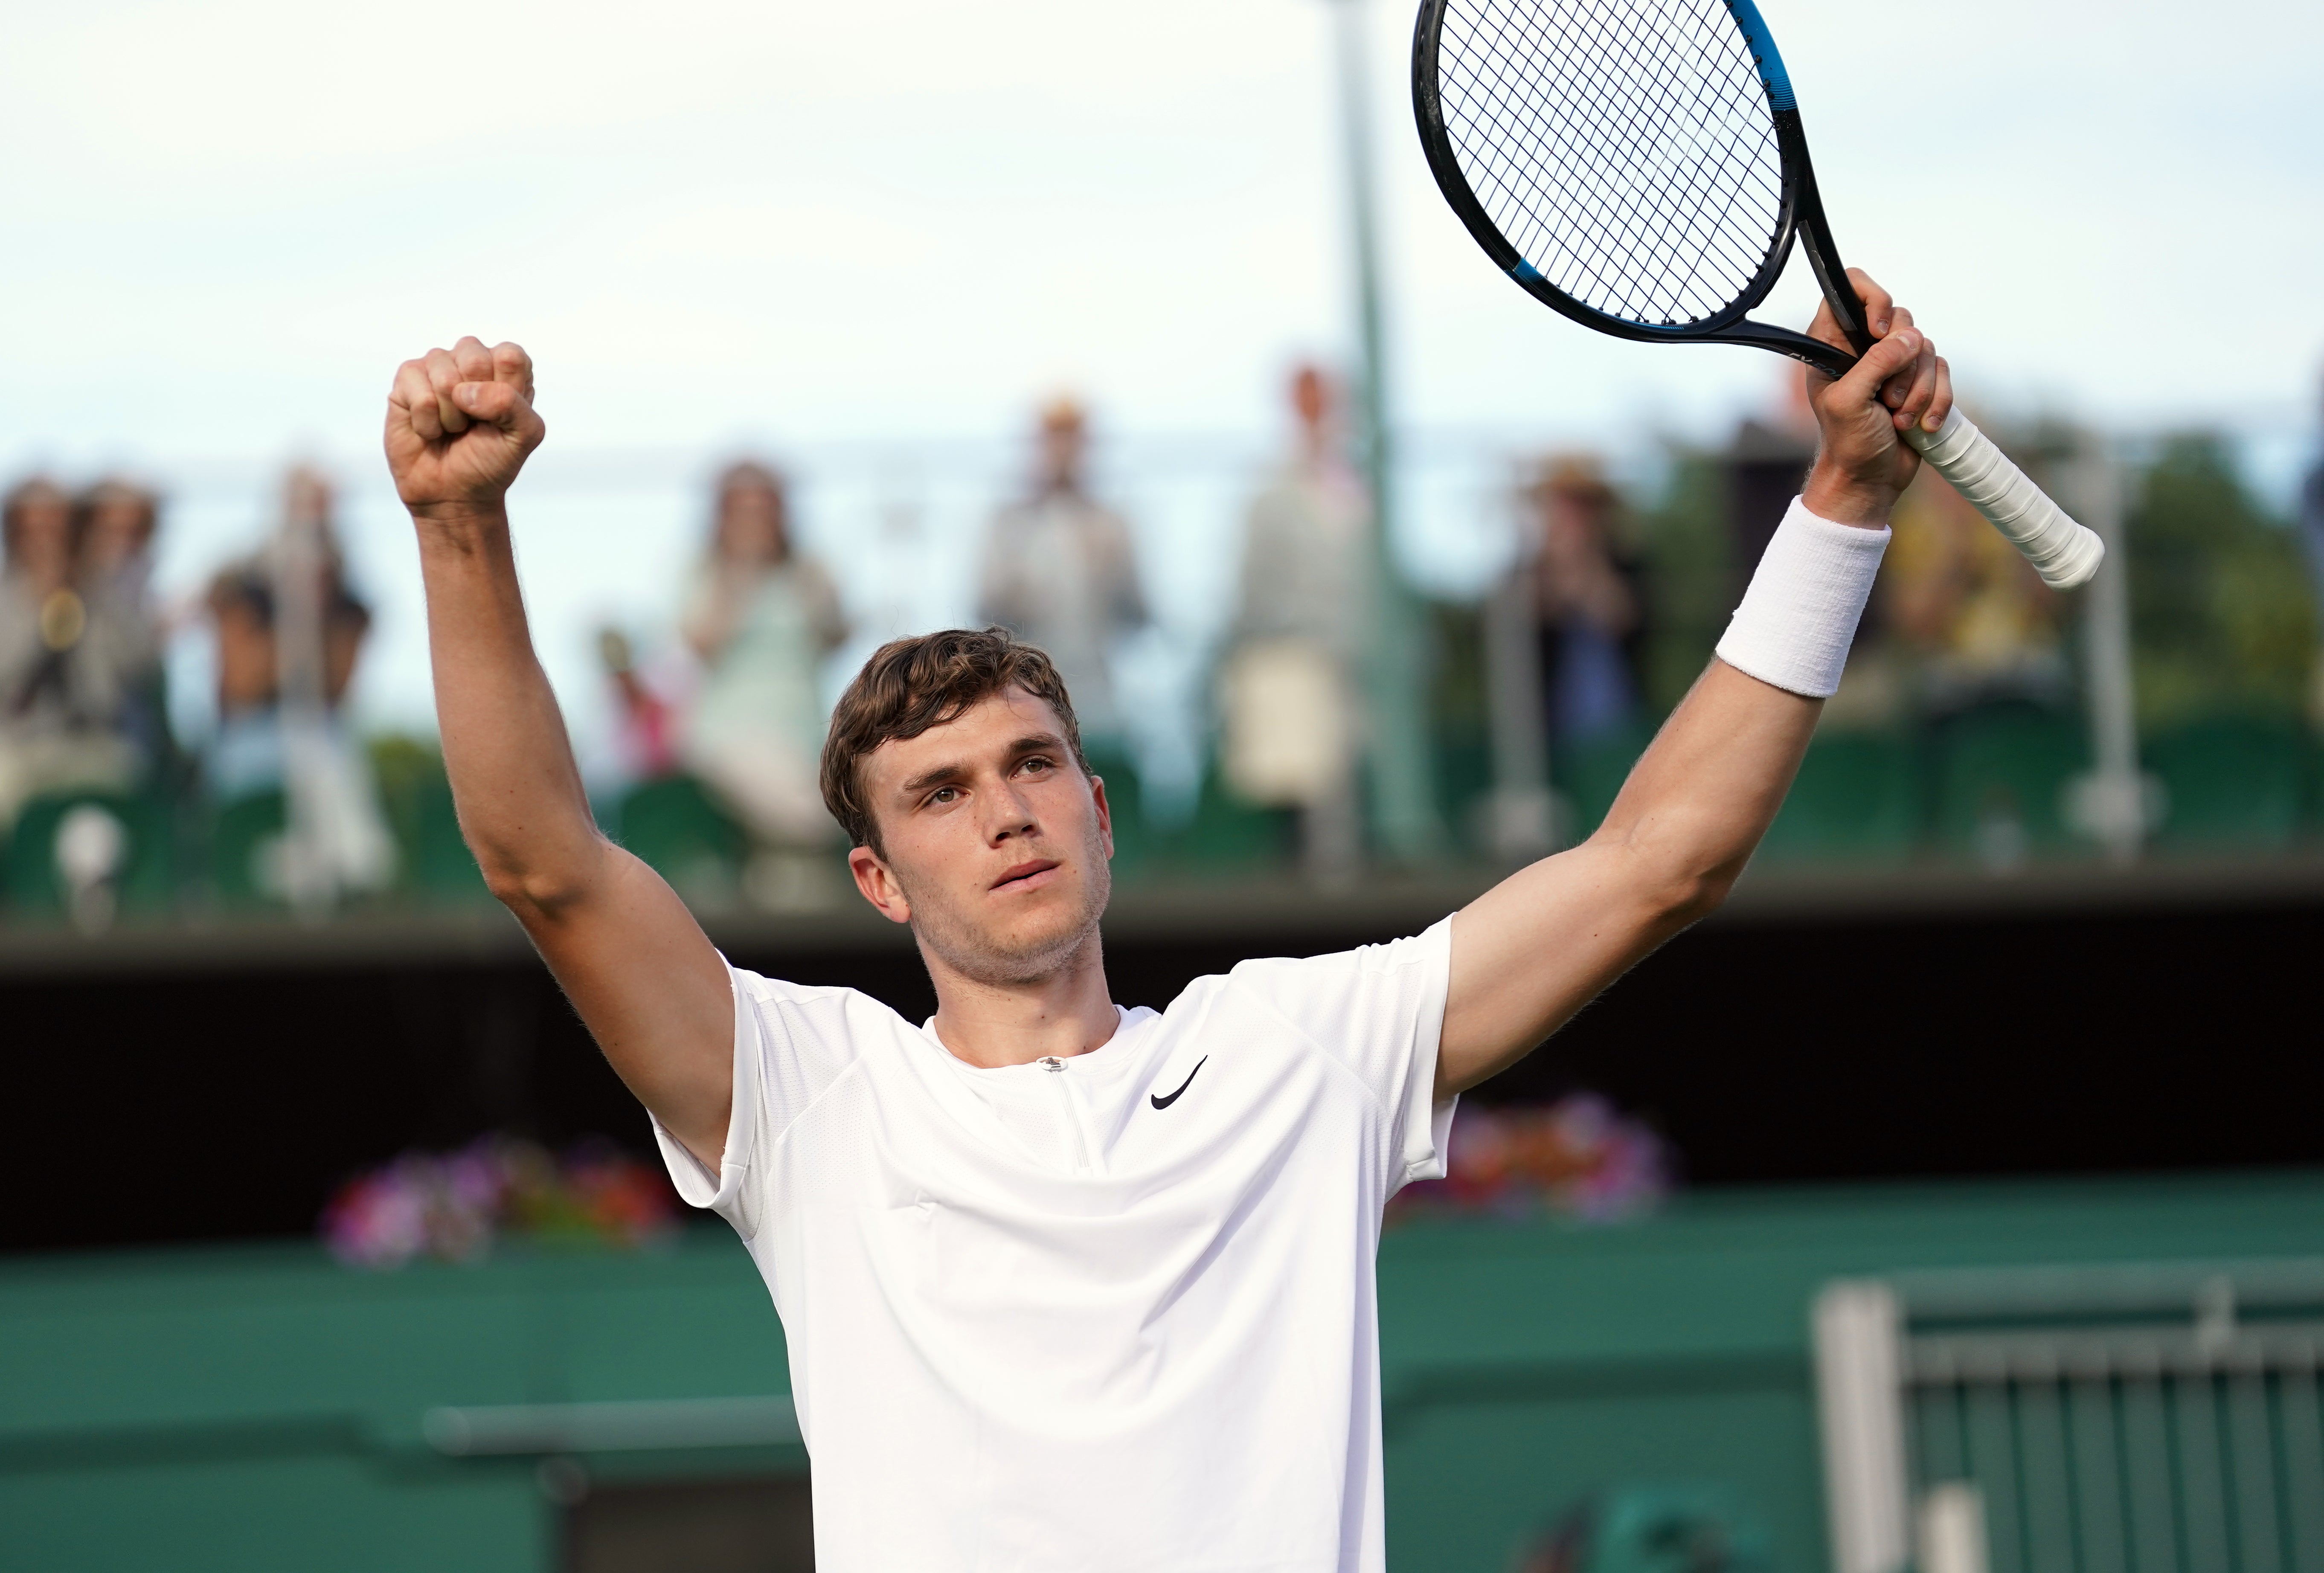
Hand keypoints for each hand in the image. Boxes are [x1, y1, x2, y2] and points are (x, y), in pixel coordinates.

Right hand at [385, 338, 545, 516]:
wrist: (454, 493)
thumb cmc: (490, 461)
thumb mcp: (524, 437)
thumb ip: (512, 404)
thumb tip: (464, 391)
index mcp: (506, 368)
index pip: (510, 356)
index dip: (506, 391)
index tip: (501, 418)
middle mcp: (471, 360)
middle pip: (474, 357)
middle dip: (476, 404)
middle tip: (473, 423)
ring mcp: (437, 366)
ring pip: (444, 377)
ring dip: (451, 416)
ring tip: (453, 428)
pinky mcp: (407, 380)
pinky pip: (419, 394)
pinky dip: (428, 423)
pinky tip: (431, 430)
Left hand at [1799, 270, 1951, 525]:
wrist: (1869, 479)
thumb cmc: (1848, 443)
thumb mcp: (1850, 402)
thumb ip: (1875, 364)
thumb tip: (1909, 338)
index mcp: (1834, 342)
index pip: (1850, 288)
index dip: (1872, 299)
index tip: (1878, 331)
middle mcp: (1864, 346)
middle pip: (1900, 317)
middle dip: (1901, 363)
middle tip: (1885, 398)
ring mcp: (1894, 362)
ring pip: (1926, 347)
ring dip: (1918, 389)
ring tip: (1897, 419)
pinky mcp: (1920, 380)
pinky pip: (1945, 371)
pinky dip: (1937, 400)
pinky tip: (1921, 426)